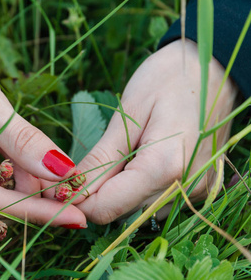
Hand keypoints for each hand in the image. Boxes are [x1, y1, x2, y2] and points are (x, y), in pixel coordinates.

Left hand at [74, 39, 236, 223]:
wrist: (216, 66)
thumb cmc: (169, 78)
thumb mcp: (128, 113)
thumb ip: (101, 158)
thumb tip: (71, 190)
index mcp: (164, 167)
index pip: (106, 208)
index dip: (78, 201)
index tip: (63, 184)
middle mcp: (184, 187)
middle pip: (122, 213)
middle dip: (96, 196)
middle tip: (87, 166)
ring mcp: (197, 190)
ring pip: (139, 211)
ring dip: (119, 193)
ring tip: (118, 158)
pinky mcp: (201, 186)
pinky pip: (158, 201)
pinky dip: (139, 189)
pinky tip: (137, 163)